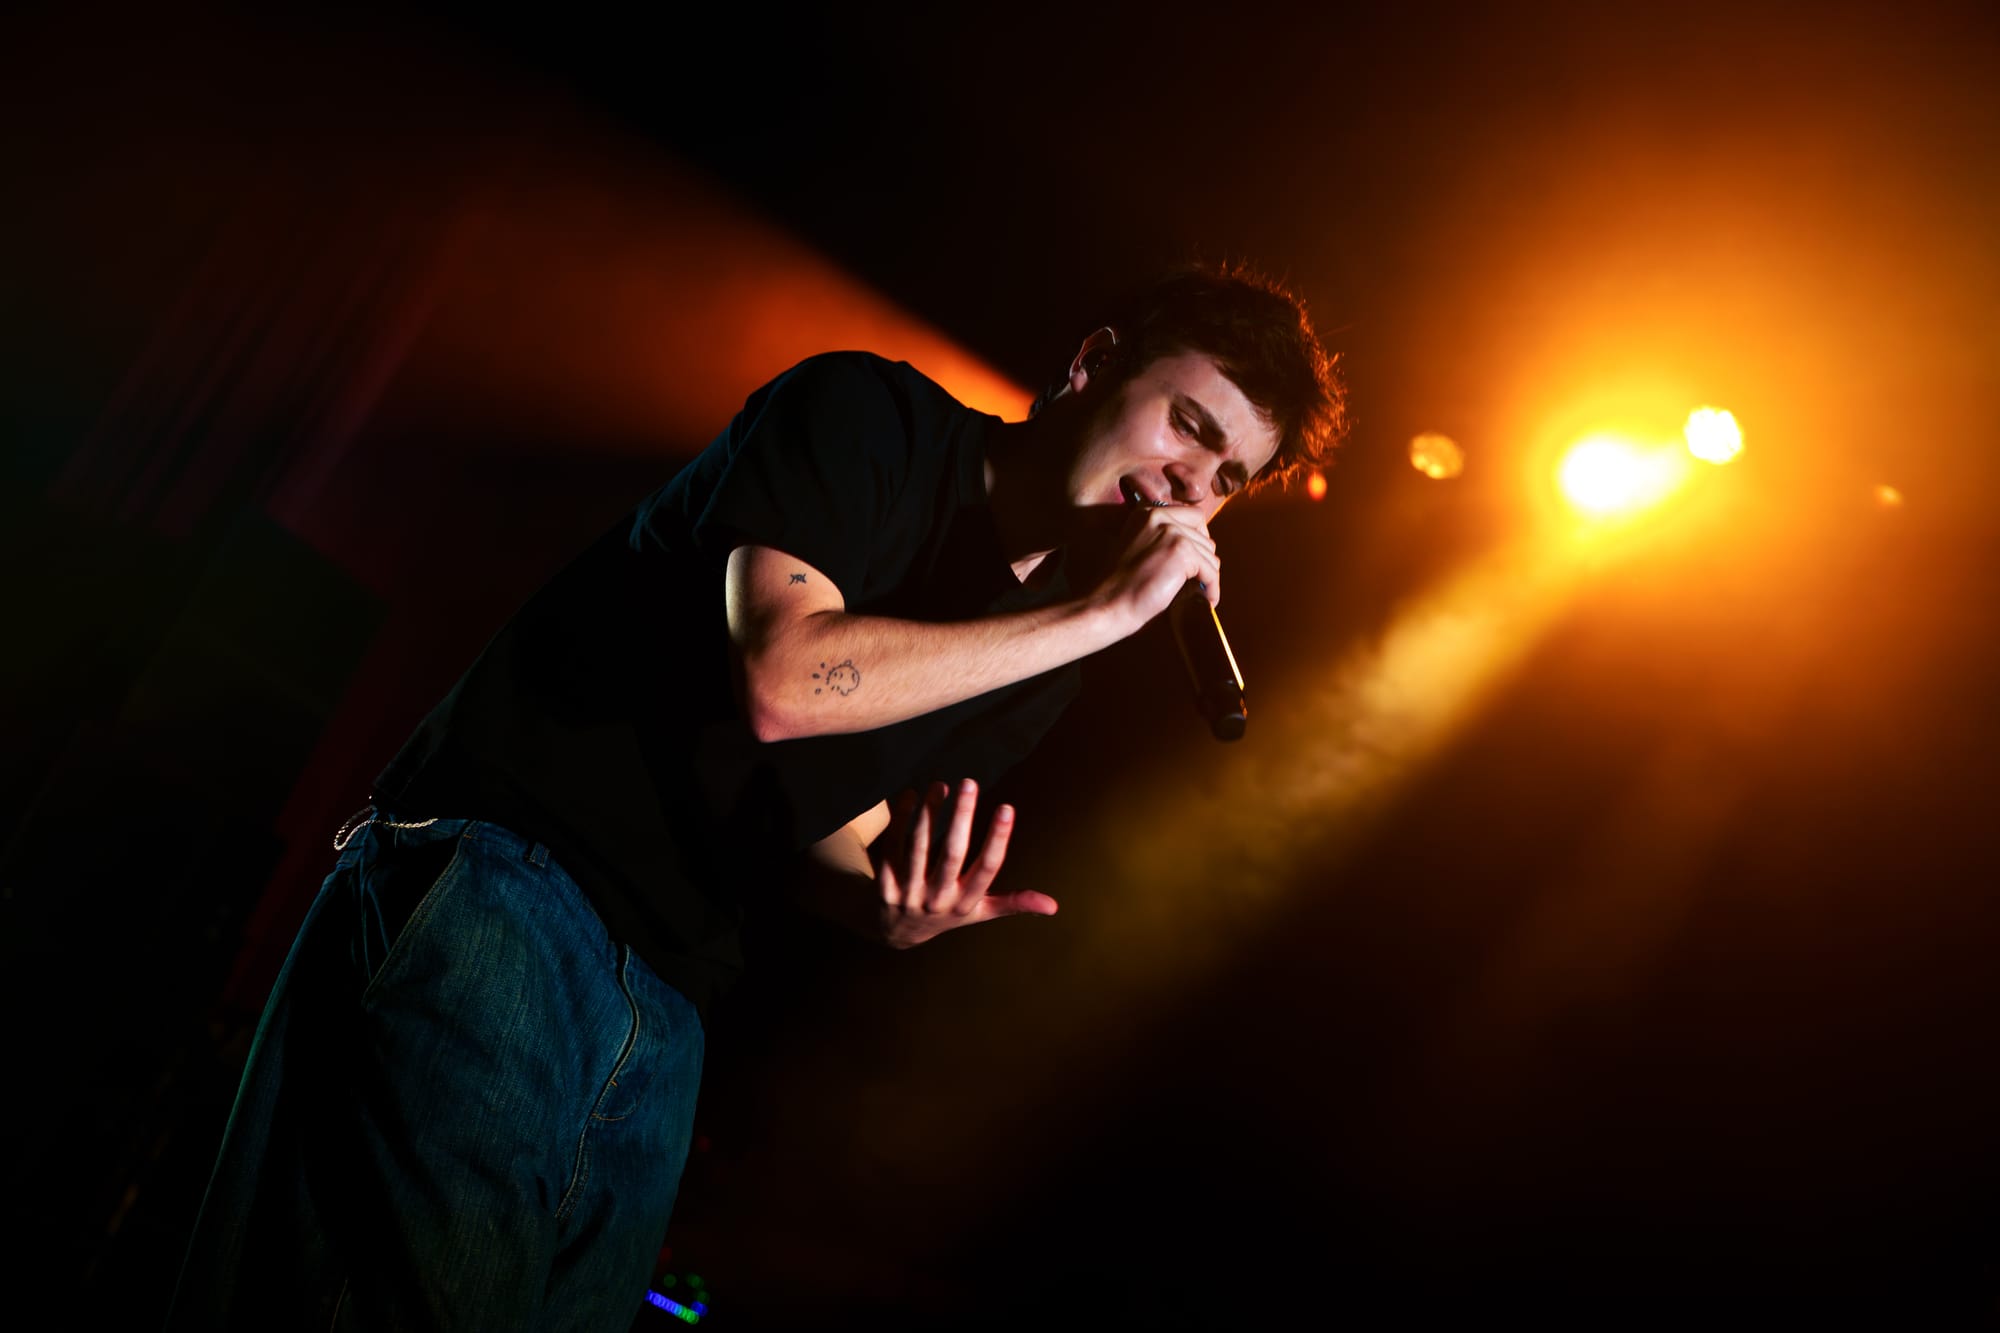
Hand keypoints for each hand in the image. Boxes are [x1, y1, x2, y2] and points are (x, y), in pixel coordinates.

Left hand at [875, 779, 1056, 948]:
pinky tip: (911, 795)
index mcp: (966, 902)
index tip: (1007, 808)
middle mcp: (938, 899)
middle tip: (969, 782)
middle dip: (962, 817)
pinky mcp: (884, 882)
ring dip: (930, 813)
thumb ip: (1013, 903)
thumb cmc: (945, 913)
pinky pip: (892, 846)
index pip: (987, 869)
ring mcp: (908, 892)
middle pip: (952, 854)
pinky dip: (901, 820)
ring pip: (918, 846)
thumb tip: (1054, 907)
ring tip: (940, 784)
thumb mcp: (979, 912)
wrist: (892, 932)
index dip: (998, 839)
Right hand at [1076, 503, 1221, 634]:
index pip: (1193, 515)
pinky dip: (1212, 587)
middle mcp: (1160, 516)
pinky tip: (1206, 599)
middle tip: (1197, 579)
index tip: (1196, 560)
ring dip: (1207, 576)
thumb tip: (1201, 544)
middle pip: (1204, 534)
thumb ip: (1163, 537)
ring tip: (1198, 592)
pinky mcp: (1182, 552)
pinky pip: (1211, 571)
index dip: (1198, 539)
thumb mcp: (1140, 547)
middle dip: (1204, 559)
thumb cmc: (1122, 585)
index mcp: (1147, 512)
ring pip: (1210, 554)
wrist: (1109, 604)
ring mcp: (1172, 532)